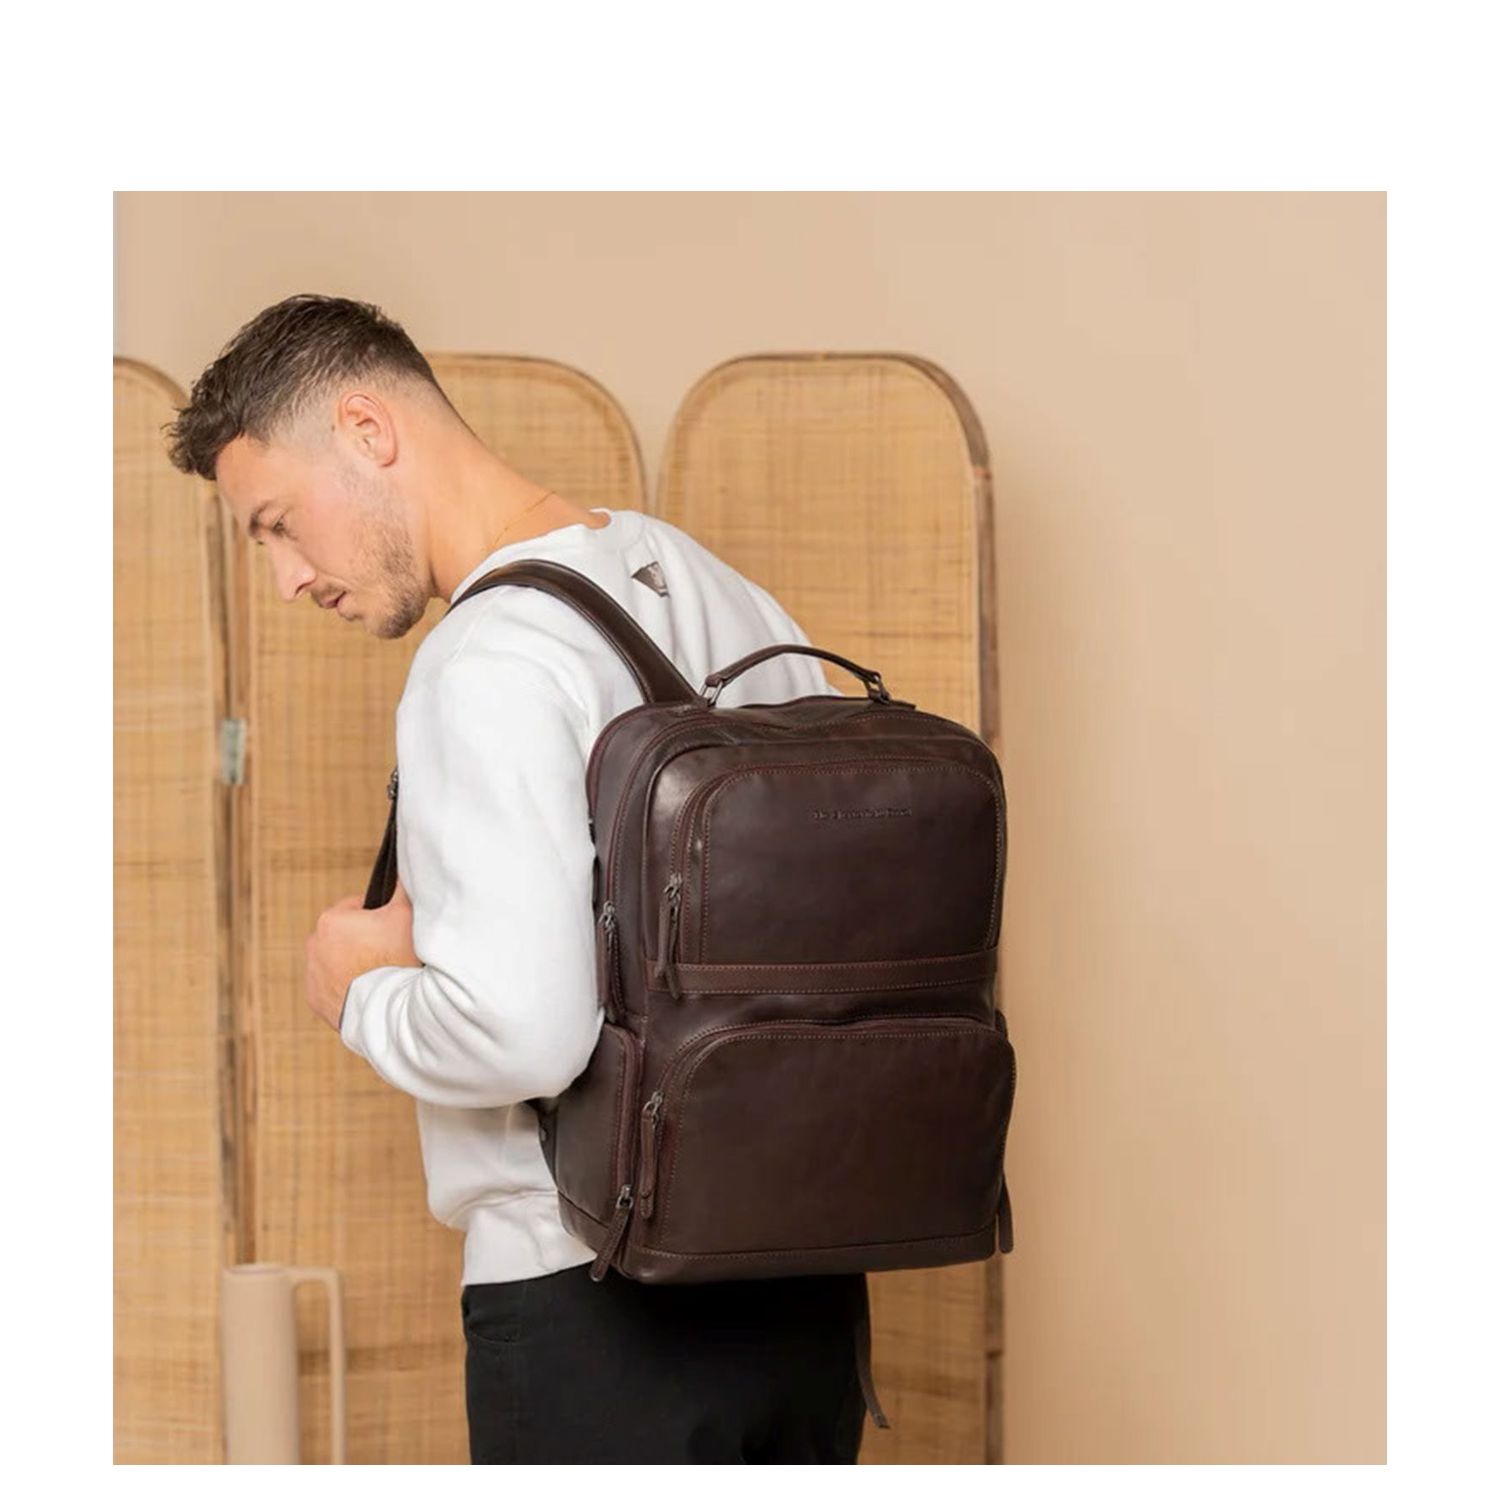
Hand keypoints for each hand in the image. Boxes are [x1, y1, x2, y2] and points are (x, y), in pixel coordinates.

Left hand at [306, 879, 419, 1032]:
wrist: (387, 1011)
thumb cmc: (396, 959)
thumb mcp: (405, 915)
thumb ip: (401, 886)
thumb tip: (403, 866)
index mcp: (331, 920)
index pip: (357, 907)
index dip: (379, 917)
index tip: (392, 930)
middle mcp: (314, 944)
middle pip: (345, 934)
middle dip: (363, 939)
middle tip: (388, 952)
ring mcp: (311, 974)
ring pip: (336, 959)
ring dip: (353, 962)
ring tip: (378, 973)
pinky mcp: (314, 999)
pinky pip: (331, 984)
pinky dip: (345, 985)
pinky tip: (367, 989)